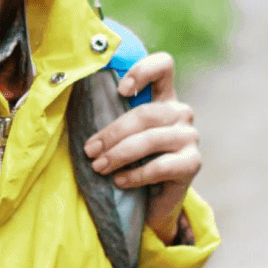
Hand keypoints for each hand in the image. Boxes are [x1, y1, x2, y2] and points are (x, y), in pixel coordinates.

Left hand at [82, 51, 201, 243]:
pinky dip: (135, 175)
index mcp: (164, 97)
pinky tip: (119, 181)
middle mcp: (181, 112)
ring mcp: (190, 137)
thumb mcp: (121, 135)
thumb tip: (75, 102)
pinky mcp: (192, 163)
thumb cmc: (132, 161)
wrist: (152, 202)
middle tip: (90, 150)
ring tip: (99, 167)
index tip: (120, 90)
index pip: (164, 66)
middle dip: (113, 133)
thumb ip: (111, 114)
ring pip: (151, 139)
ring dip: (119, 154)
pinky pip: (160, 166)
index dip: (143, 70)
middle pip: (146, 113)